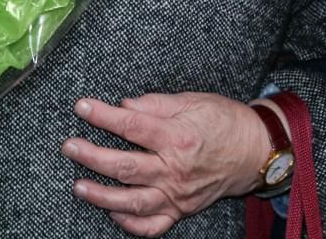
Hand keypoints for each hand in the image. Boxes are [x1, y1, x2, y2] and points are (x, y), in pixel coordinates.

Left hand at [63, 91, 271, 236]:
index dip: (102, 115)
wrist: (255, 152)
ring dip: (101, 195)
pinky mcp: (181, 210)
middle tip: (70, 146)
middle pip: (124, 166)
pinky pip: (151, 225)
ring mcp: (177, 194)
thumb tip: (125, 105)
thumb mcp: (195, 101)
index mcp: (178, 137)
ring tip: (79, 186)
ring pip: (132, 200)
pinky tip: (112, 212)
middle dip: (91, 156)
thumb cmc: (226, 121)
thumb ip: (158, 104)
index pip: (131, 125)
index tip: (82, 107)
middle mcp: (174, 169)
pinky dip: (129, 223)